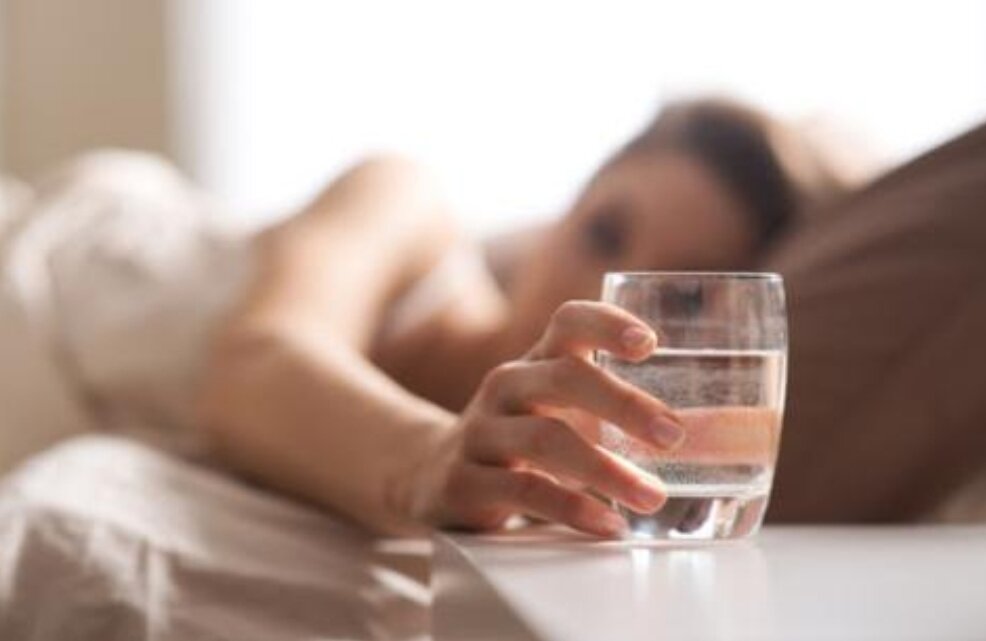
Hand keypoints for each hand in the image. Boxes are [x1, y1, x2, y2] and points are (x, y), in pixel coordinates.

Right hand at [407, 301, 683, 536]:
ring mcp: (481, 432)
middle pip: (562, 377)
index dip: (608, 324)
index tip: (650, 344)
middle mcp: (507, 386)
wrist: (430, 472)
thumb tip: (724, 434)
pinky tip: (607, 523)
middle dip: (623, 403)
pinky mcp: (465, 481)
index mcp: (537, 361)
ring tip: (652, 495)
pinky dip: (571, 508)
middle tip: (674, 435)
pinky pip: (522, 491)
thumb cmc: (521, 438)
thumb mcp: (557, 409)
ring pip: (544, 439)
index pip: (569, 321)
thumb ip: (618, 410)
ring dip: (605, 469)